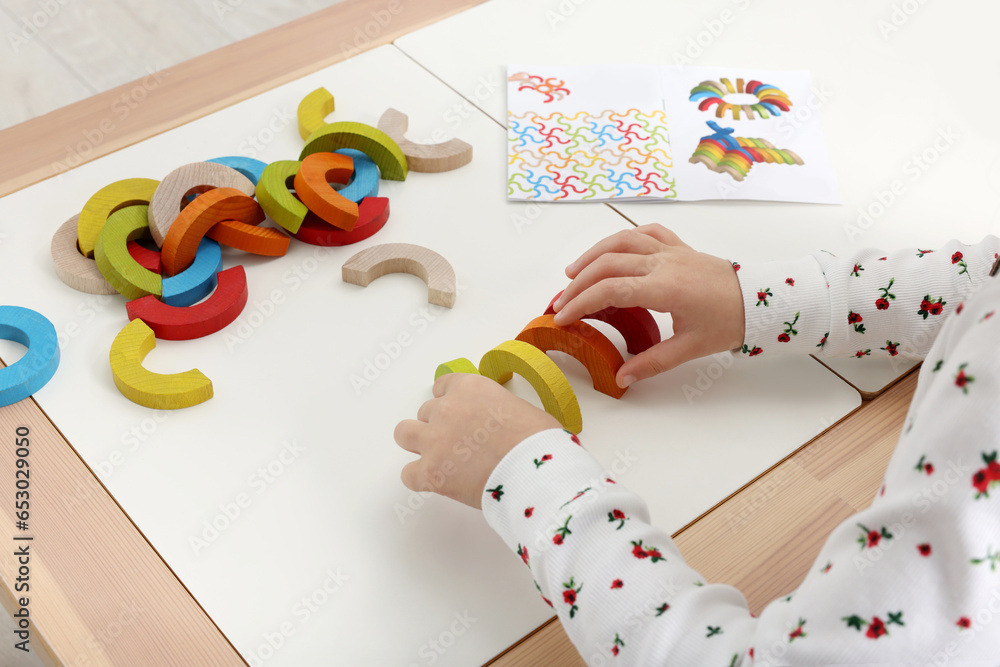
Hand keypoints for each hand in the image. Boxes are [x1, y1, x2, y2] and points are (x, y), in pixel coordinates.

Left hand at [395, 373, 560, 508]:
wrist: (535, 471)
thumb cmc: (539, 442)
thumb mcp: (523, 410)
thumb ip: (500, 412)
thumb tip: (503, 427)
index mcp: (471, 389)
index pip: (443, 386)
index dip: (449, 401)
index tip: (456, 413)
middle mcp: (447, 409)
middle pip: (426, 412)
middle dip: (438, 426)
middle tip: (457, 443)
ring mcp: (434, 440)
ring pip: (404, 433)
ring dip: (417, 443)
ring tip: (435, 457)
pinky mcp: (429, 472)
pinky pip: (408, 474)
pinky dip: (420, 478)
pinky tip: (437, 483)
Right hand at [551, 224, 743, 386]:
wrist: (759, 299)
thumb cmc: (727, 322)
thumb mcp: (689, 349)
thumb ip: (651, 363)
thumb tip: (621, 378)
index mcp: (664, 288)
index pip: (609, 290)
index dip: (580, 303)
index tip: (562, 318)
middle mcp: (662, 263)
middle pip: (607, 265)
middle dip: (577, 284)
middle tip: (560, 303)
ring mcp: (670, 250)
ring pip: (621, 240)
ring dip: (593, 255)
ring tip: (573, 273)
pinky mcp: (678, 246)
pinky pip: (645, 232)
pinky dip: (623, 238)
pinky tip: (610, 251)